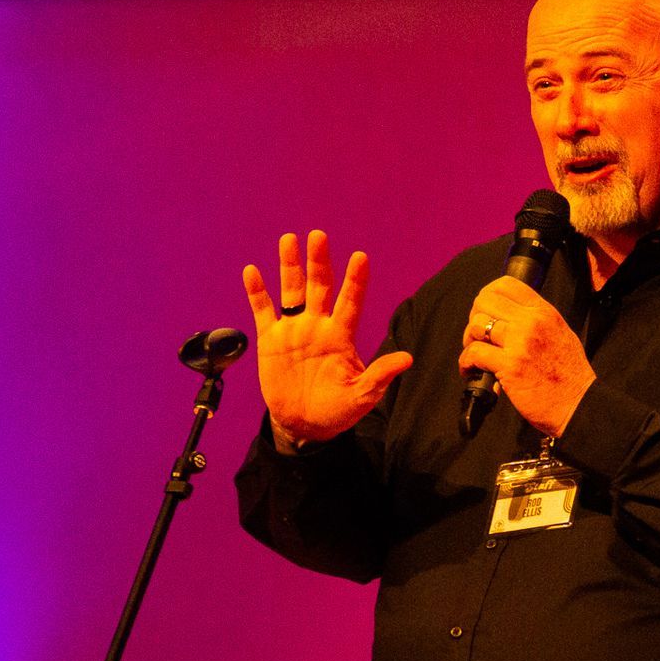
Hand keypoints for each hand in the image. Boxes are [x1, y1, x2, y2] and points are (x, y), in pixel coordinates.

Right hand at [244, 231, 412, 448]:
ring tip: (288, 239)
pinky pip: (263, 310)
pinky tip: (252, 271)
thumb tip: (407, 359)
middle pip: (319, 286)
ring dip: (290, 265)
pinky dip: (257, 292)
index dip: (355, 280)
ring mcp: (294, 330)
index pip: (351, 301)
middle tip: (318, 236)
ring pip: (292, 290)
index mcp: (342, 336)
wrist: (304, 424)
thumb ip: (379, 376)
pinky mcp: (271, 339)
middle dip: (319, 261)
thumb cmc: (339, 410)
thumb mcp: (362, 397)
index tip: (360, 257)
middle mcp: (318, 326)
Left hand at [458, 277, 596, 436]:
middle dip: (475, 316)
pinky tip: (471, 370)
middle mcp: (532, 323)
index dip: (488, 294)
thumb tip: (509, 315)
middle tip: (478, 334)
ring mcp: (520, 344)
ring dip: (469, 340)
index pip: (507, 284)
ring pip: (477, 325)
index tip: (484, 309)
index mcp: (544, 312)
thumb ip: (536, 320)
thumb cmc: (569, 375)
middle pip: (486, 301)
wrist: (578, 403)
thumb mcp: (560, 333)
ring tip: (475, 353)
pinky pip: (474, 353)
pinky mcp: (509, 366)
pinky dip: (466, 362)